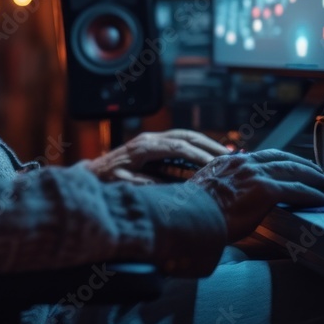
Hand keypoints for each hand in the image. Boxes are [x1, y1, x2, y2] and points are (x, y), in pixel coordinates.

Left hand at [85, 130, 229, 183]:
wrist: (93, 172)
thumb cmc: (106, 180)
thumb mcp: (122, 184)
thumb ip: (144, 184)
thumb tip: (169, 187)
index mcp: (144, 147)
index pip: (178, 147)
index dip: (198, 155)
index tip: (215, 165)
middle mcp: (149, 138)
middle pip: (186, 136)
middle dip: (209, 145)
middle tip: (230, 156)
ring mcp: (152, 139)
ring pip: (185, 135)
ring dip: (206, 143)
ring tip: (226, 154)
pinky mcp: (153, 143)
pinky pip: (179, 140)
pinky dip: (196, 145)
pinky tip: (209, 154)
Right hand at [190, 149, 323, 241]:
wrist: (189, 215)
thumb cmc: (193, 211)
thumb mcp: (206, 191)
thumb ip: (221, 189)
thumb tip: (224, 201)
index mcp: (228, 162)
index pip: (263, 155)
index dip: (282, 159)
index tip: (292, 164)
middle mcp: (244, 163)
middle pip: (282, 158)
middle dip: (303, 164)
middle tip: (317, 172)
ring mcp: (255, 175)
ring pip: (294, 170)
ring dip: (313, 177)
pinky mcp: (265, 191)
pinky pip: (297, 190)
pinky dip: (312, 194)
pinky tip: (321, 199)